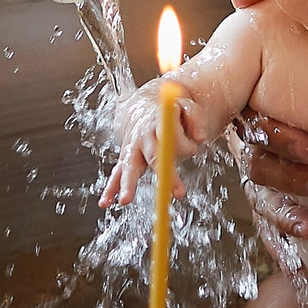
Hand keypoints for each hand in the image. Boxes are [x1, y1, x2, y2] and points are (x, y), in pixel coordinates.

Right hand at [99, 83, 209, 207]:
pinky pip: (117, 174)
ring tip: (125, 200)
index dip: (184, 144)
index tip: (194, 148)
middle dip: (162, 172)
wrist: (142, 106)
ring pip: (130, 167)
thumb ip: (195, 118)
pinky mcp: (125, 160)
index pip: (171, 135)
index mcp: (158, 121)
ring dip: (128, 183)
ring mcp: (131, 149)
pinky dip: (111, 188)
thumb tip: (201, 138)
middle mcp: (142, 136)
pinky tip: (106, 202)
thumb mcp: (185, 105)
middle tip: (171, 187)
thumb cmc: (168, 111)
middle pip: (153, 156)